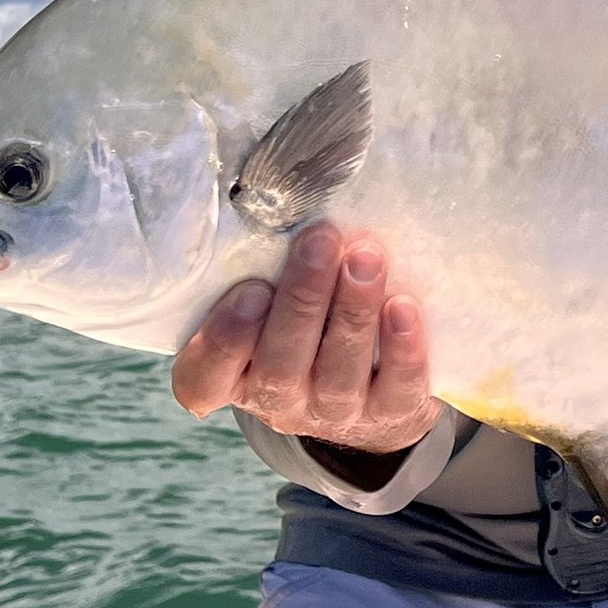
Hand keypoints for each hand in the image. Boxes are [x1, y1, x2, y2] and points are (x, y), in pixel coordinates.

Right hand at [170, 224, 439, 465]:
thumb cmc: (306, 320)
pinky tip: (403, 306)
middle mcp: (277, 401)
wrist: (372, 385)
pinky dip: (401, 347)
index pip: (204, 376)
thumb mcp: (271, 299)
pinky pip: (396, 388)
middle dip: (302, 300)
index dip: (225, 339)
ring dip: (352, 311)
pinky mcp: (389, 414)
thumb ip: (263, 267)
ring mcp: (333, 413)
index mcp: (232, 376)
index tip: (251, 288)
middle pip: (280, 365)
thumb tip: (281, 193)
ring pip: (338, 375)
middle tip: (321, 240)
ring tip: (366, 258)